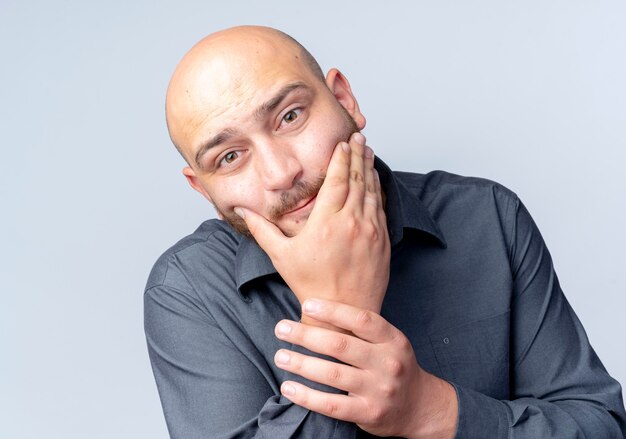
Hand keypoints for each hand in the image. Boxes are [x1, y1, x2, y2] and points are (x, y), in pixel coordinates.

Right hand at [235, 133, 390, 318]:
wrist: (343, 312)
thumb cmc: (310, 285)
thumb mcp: (281, 256)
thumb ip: (261, 230)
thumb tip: (241, 211)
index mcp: (326, 222)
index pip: (337, 180)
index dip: (340, 159)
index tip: (342, 143)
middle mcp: (352, 222)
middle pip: (357, 179)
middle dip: (357, 155)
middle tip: (358, 137)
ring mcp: (371, 231)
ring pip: (372, 191)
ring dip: (369, 169)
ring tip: (367, 151)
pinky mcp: (383, 241)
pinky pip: (381, 208)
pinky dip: (378, 190)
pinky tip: (375, 180)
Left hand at [273, 299, 457, 438]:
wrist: (419, 406)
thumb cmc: (394, 366)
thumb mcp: (389, 342)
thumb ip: (362, 330)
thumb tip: (319, 312)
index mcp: (392, 340)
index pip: (361, 319)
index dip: (333, 311)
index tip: (307, 305)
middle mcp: (388, 363)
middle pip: (341, 345)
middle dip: (306, 335)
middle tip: (282, 328)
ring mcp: (379, 390)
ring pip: (333, 374)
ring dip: (301, 364)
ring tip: (281, 356)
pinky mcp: (368, 413)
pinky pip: (332, 404)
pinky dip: (307, 396)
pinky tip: (289, 388)